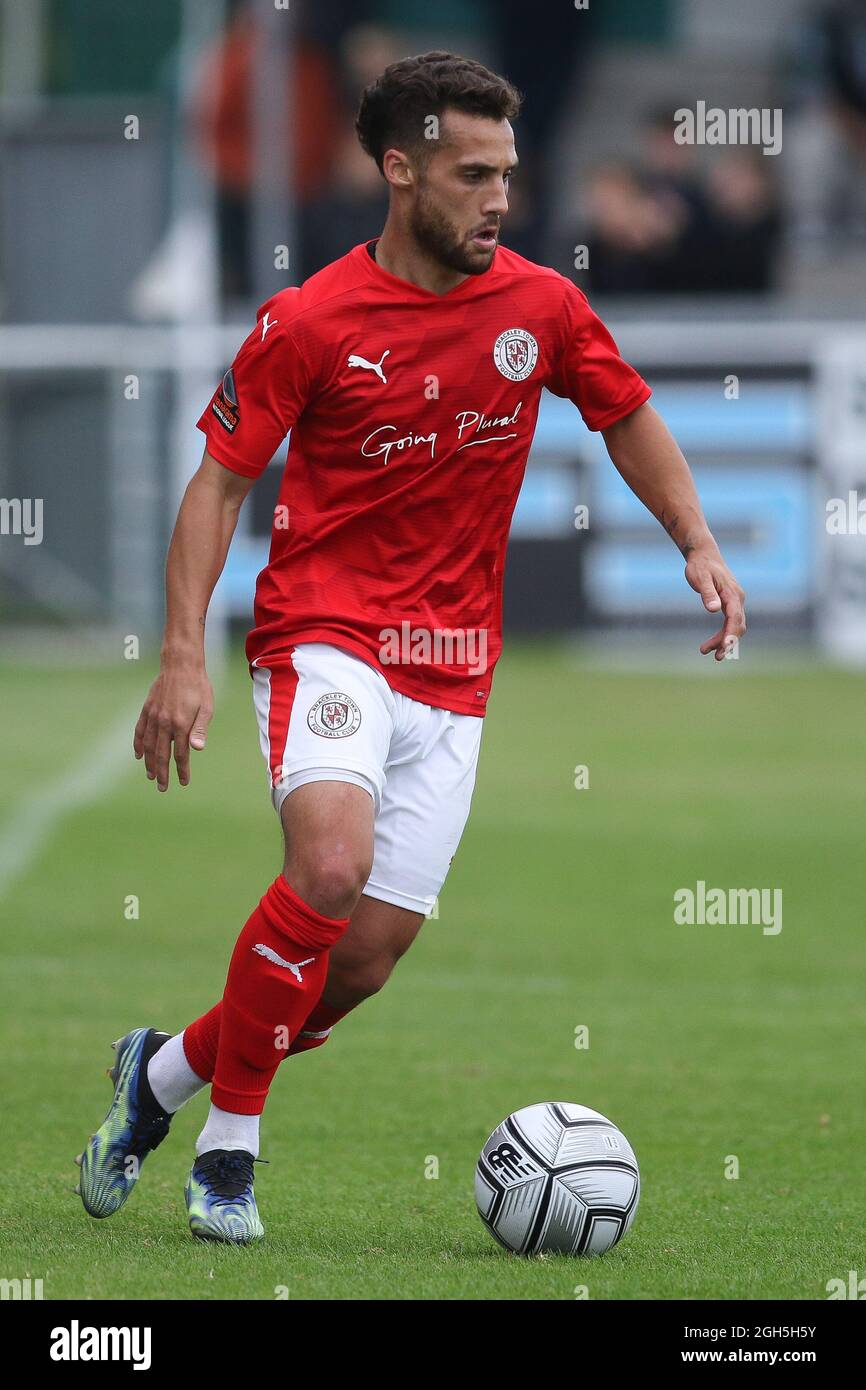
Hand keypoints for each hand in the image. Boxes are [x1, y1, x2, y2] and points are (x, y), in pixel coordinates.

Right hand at [133, 660, 213, 790]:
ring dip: (149, 763)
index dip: (181, 770)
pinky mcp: (147, 709)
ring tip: (150, 776)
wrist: (181, 665)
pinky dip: (138, 745)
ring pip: (149, 745)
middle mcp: (164, 722)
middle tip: (162, 788)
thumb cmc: (199, 687)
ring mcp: (154, 716)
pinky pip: (139, 731)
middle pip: (162, 754)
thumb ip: (200, 729)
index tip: (183, 782)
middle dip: (162, 773)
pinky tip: (139, 755)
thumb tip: (197, 750)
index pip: (180, 754)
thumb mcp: (207, 708)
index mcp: (181, 724)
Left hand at [685, 544, 746, 660]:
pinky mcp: (730, 603)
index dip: (731, 633)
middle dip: (728, 642)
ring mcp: (735, 602)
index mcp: (732, 594)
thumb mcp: (700, 578)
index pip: (735, 618)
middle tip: (717, 657)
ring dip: (724, 641)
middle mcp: (738, 599)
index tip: (726, 646)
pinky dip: (723, 634)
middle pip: (738, 626)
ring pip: (734, 626)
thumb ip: (707, 593)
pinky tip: (712, 643)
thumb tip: (713, 609)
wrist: (704, 555)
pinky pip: (730, 623)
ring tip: (705, 651)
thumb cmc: (701, 566)